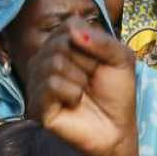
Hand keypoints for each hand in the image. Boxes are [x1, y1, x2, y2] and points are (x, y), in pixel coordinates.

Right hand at [27, 18, 141, 155]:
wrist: (116, 129)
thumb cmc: (116, 93)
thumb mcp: (121, 60)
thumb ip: (103, 41)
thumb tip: (72, 28)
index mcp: (61, 45)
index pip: (69, 27)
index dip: (91, 45)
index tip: (99, 63)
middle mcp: (44, 60)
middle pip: (60, 45)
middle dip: (86, 64)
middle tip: (91, 82)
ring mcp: (36, 82)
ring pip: (54, 64)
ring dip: (80, 80)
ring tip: (83, 93)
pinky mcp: (35, 104)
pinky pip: (51, 85)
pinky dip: (72, 93)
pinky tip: (74, 103)